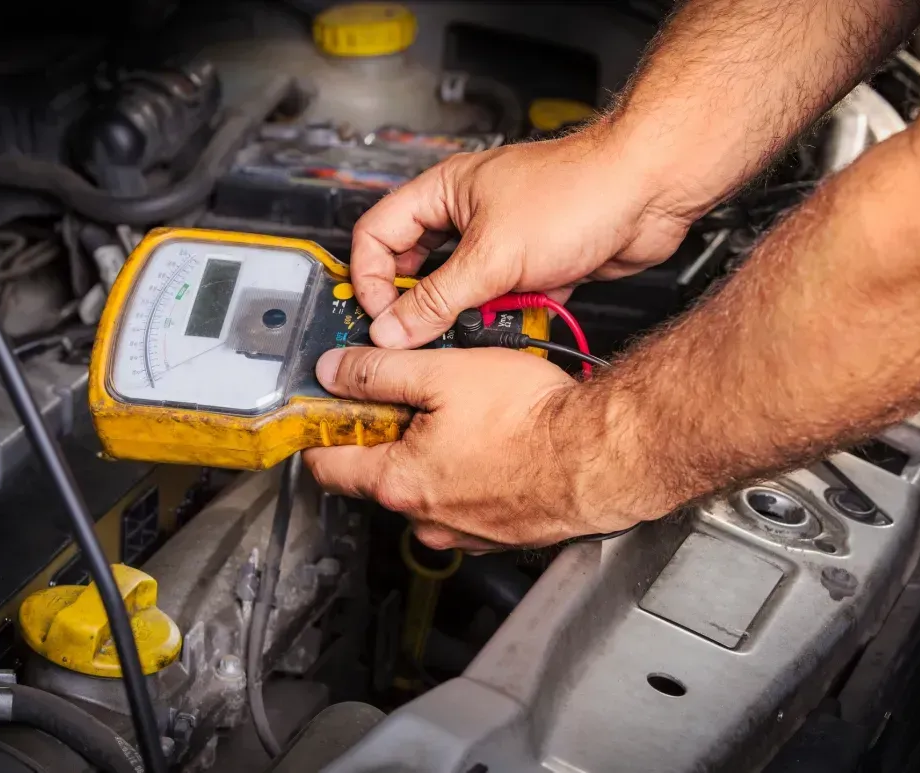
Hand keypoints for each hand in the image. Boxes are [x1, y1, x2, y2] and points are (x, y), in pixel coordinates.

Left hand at [301, 346, 638, 549]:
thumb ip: (379, 371)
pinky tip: (495, 444)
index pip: (326, 465)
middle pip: (378, 475)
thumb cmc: (532, 419)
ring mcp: (464, 533)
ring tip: (465, 417)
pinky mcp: (499, 535)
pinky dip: (470, 476)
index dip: (319, 430)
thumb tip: (336, 370)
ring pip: (426, 489)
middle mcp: (426, 519)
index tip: (324, 409)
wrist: (600, 456)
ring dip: (432, 456)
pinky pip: (466, 502)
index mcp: (398, 482)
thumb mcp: (443, 372)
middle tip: (412, 396)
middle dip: (387, 436)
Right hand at [352, 126, 701, 348]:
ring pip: (464, 291)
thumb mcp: (491, 255)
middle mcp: (469, 215)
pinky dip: (509, 318)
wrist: (649, 193)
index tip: (379, 317)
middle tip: (415, 338)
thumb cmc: (579, 191)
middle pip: (419, 269)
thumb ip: (438, 299)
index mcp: (443, 193)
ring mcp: (503, 241)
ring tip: (473, 330)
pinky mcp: (536, 266)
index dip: (370, 277)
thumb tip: (393, 329)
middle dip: (419, 305)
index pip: (378, 235)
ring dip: (470, 315)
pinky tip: (516, 326)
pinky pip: (505, 302)